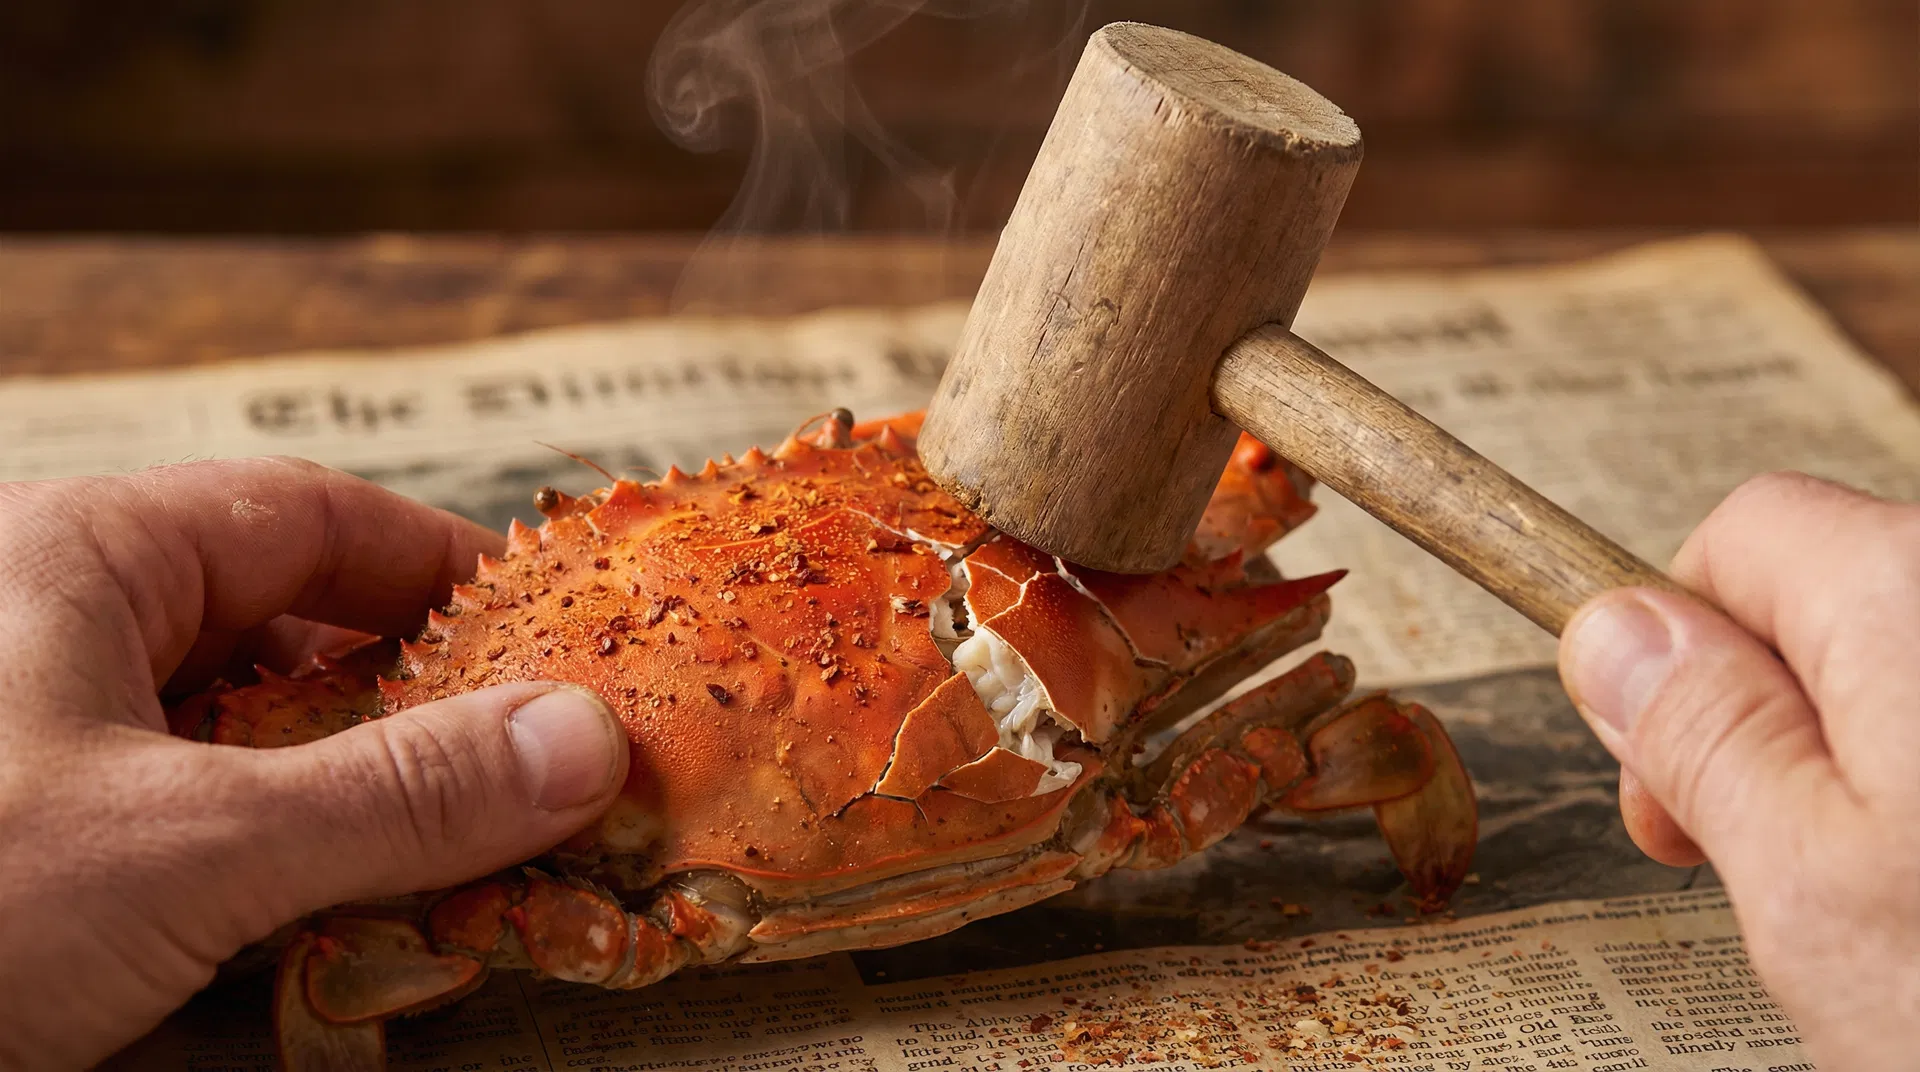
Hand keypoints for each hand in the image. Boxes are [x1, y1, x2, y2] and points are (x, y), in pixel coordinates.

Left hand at [0, 459, 628, 1067]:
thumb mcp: (179, 847)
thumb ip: (394, 798)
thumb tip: (587, 743)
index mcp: (87, 555)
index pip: (317, 519)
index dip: (450, 572)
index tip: (563, 644)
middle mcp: (56, 626)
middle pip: (288, 629)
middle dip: (418, 704)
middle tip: (536, 779)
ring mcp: (34, 738)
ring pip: (238, 736)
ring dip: (350, 800)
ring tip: (455, 865)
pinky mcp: (27, 841)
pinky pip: (183, 823)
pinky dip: (270, 867)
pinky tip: (321, 929)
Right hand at [1559, 471, 1919, 1069]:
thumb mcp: (1814, 885)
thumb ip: (1703, 734)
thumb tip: (1607, 627)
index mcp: (1914, 591)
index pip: (1744, 535)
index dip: (1670, 653)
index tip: (1665, 784)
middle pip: (1833, 603)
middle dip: (1767, 725)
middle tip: (1771, 876)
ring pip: (1903, 679)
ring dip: (1865, 775)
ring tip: (1888, 920)